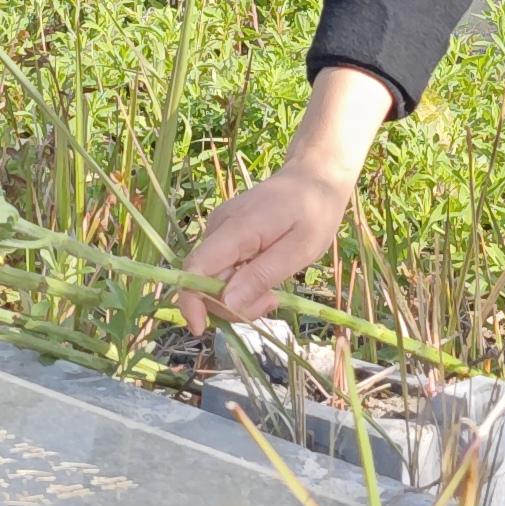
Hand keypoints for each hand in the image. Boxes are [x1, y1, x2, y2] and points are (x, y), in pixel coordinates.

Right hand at [177, 65, 392, 329]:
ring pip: (213, 278)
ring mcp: (219, 229)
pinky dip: (239, 283)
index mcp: (237, 228)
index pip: (196, 267)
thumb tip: (226, 303)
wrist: (314, 176)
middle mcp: (219, 227)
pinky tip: (265, 276)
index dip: (190, 300)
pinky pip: (221, 269)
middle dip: (231, 304)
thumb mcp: (299, 249)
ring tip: (273, 291)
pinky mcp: (225, 234)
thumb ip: (261, 276)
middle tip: (272, 302)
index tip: (199, 329)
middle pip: (204, 280)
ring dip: (238, 296)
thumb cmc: (314, 211)